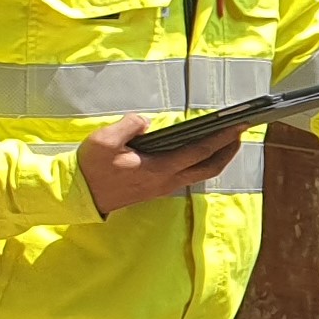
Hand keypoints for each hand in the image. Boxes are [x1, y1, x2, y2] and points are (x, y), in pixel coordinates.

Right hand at [78, 113, 244, 216]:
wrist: (78, 195)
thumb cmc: (91, 168)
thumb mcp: (105, 140)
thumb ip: (130, 126)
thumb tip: (147, 122)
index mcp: (159, 169)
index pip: (200, 152)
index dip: (223, 139)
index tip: (240, 126)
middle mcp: (167, 181)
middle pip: (210, 168)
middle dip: (229, 150)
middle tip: (241, 132)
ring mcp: (163, 187)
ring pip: (200, 174)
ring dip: (217, 158)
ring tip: (225, 140)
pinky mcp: (157, 189)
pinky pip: (188, 175)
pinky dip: (201, 162)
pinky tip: (199, 150)